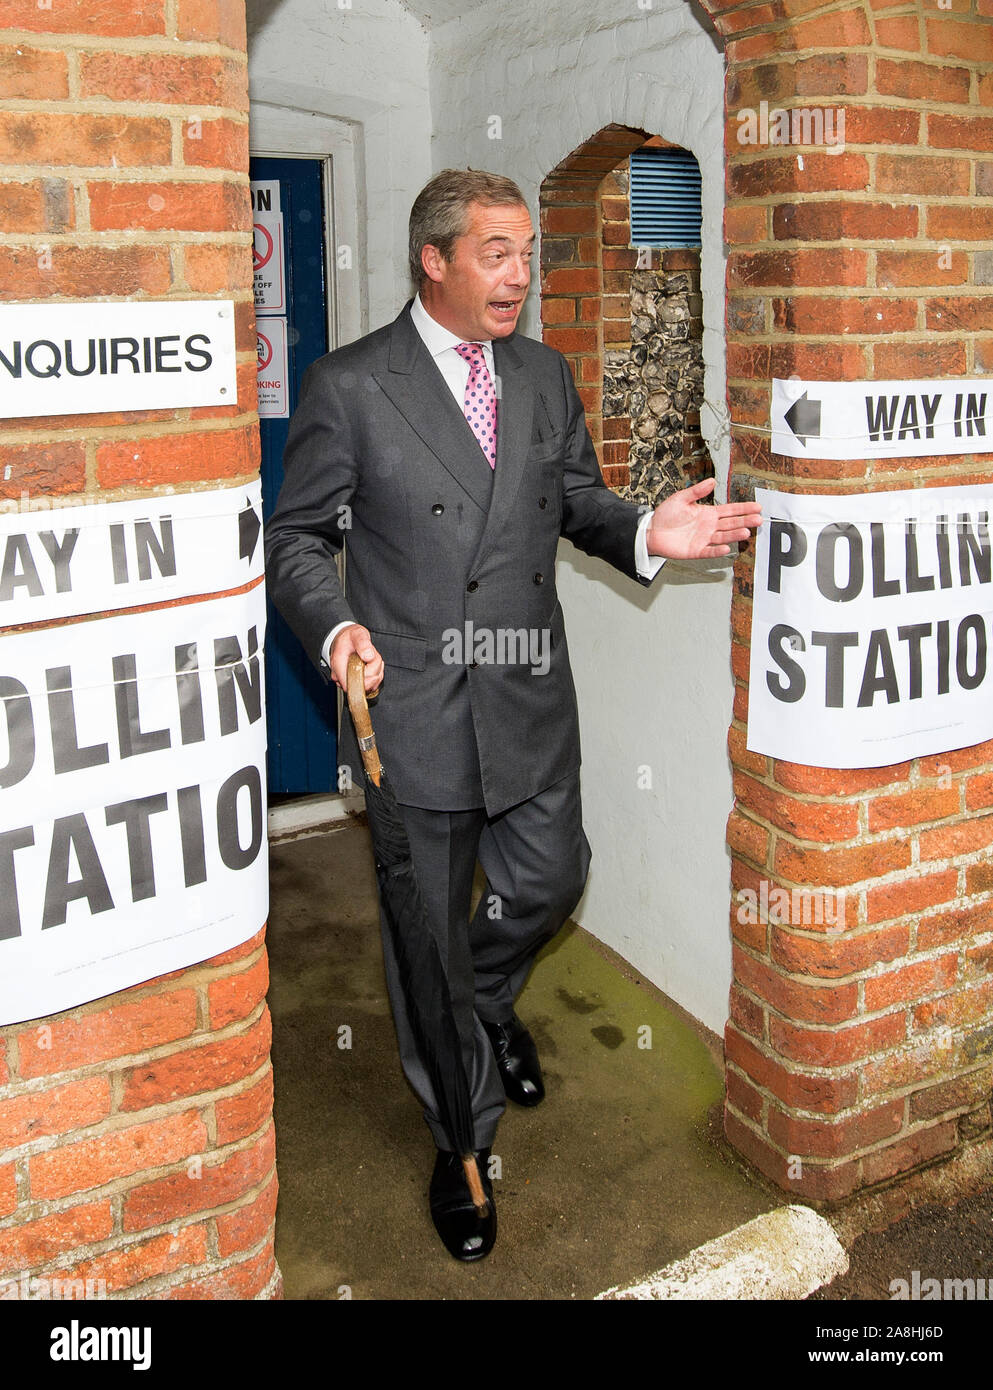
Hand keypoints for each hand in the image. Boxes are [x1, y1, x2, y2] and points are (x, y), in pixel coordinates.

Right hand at [330, 624, 383, 695]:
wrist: (347, 638)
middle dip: (374, 671)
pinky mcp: (355, 681)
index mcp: (338, 664)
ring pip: (369, 685)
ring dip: (376, 672)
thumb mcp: (357, 634)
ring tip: (371, 659)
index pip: (350, 684)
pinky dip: (376, 675)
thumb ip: (363, 643)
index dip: (365, 677)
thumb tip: (368, 656)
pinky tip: (372, 665)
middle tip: (372, 657)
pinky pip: (371, 684)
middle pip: (362, 685)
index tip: (370, 662)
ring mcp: (348, 679)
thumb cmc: (350, 637)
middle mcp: (341, 675)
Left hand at [646, 477, 761, 559]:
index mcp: (708, 513)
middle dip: (745, 521)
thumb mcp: (682, 498)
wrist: (652, 531)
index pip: (730, 510)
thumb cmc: (666, 515)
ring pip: (723, 536)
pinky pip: (709, 551)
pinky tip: (726, 548)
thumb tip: (712, 481)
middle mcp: (709, 527)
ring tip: (746, 532)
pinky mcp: (696, 550)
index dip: (743, 509)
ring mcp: (704, 539)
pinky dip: (717, 550)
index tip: (757, 507)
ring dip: (734, 535)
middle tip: (758, 520)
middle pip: (731, 523)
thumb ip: (697, 491)